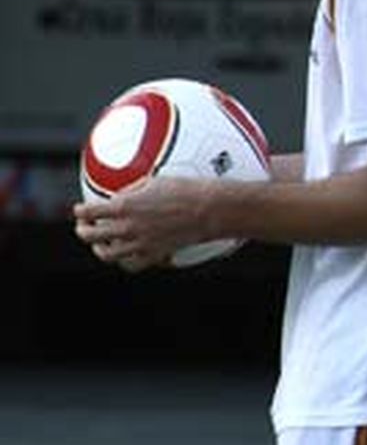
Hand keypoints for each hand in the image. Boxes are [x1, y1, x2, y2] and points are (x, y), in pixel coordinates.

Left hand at [73, 176, 212, 271]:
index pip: (88, 212)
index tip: (81, 209)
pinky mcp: (154, 254)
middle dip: (82, 230)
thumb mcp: (154, 181)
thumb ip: (132, 191)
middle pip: (90, 236)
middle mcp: (127, 228)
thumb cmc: (186, 189)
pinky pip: (131, 264)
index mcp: (124, 207)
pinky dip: (124, 260)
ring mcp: (140, 244)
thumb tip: (123, 194)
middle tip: (84, 225)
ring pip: (106, 254)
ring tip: (101, 243)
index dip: (80, 210)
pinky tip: (126, 253)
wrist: (209, 209)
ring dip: (99, 248)